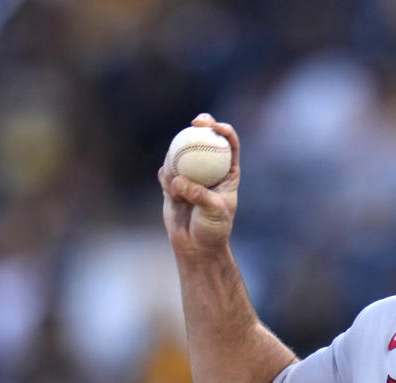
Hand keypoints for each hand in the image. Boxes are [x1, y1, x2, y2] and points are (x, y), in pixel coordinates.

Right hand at [158, 113, 240, 254]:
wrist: (196, 246)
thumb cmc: (213, 229)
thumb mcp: (213, 212)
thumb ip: (198, 195)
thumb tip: (178, 180)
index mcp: (228, 172)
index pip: (229, 144)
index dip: (223, 129)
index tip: (213, 125)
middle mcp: (209, 170)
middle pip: (204, 140)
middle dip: (200, 125)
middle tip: (194, 123)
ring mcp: (190, 175)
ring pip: (181, 154)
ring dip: (177, 163)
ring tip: (179, 188)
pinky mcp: (173, 183)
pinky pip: (166, 172)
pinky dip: (167, 180)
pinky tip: (172, 194)